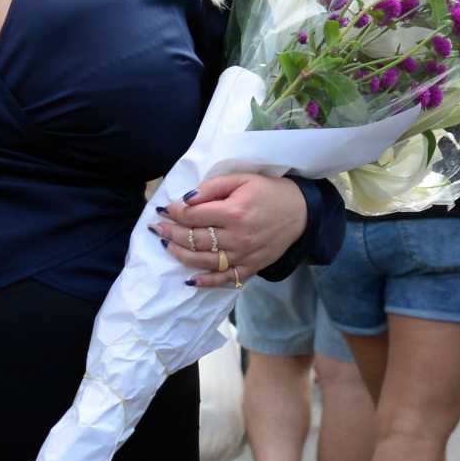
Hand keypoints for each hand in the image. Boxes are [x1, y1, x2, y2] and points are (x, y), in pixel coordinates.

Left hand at [151, 174, 307, 288]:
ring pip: (204, 261)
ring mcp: (243, 255)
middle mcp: (237, 237)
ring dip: (181, 255)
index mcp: (234, 212)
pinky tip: (189, 279)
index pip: (194, 215)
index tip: (164, 209)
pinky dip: (206, 281)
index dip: (175, 212)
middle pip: (195, 239)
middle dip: (172, 233)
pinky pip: (224, 279)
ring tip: (167, 246)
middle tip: (158, 228)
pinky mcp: (250, 267)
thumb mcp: (242, 178)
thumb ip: (212, 187)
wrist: (301, 212)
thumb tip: (186, 199)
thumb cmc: (268, 191)